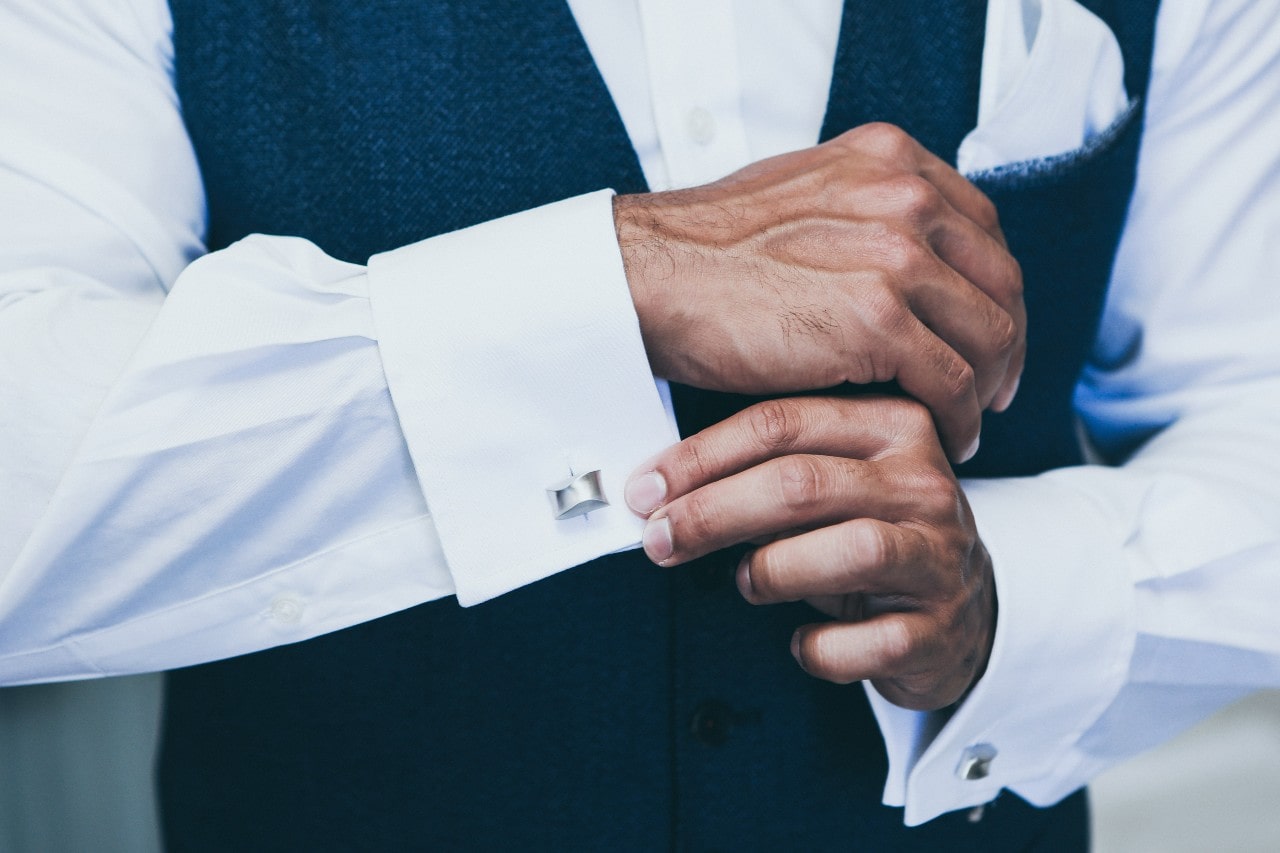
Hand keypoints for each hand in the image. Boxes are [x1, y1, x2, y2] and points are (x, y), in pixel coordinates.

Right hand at [615, 122, 1023, 461]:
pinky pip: (951, 382)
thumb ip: (864, 210)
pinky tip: (942, 436)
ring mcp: (896, 255)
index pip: (982, 229)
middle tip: (993, 388)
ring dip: (985, 388)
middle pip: (999, 282)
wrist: (651, 278)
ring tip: (967, 421)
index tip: (987, 331)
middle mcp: (905, 196)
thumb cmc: (708, 249)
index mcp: (890, 159)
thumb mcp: (803, 193)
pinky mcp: (878, 319)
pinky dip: (958, 418)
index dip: (994, 290)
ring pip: (987, 335)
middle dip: (1005, 344)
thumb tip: (905, 254)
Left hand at [623, 396, 994, 710]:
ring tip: (748, 582)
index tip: (647, 490)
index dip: (702, 458)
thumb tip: (665, 490)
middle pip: (803, 484)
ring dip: (774, 570)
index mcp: (893, 428)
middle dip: (714, 513)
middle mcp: (924, 484)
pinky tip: (802, 643)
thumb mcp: (832, 489)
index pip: (784, 423)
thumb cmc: (873, 539)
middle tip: (662, 540)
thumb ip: (767, 474)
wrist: (962, 615)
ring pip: (849, 551)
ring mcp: (940, 556)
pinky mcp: (942, 628)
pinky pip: (868, 642)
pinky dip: (820, 649)